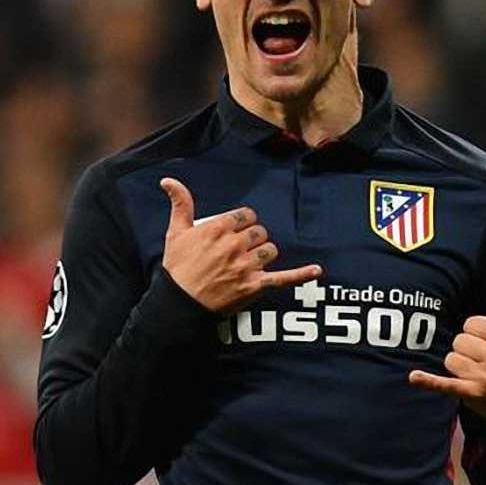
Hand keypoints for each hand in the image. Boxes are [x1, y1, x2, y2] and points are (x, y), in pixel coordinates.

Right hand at [160, 178, 321, 312]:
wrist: (179, 304)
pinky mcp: (254, 286)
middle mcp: (234, 245)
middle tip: (239, 249)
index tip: (237, 230)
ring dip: (264, 254)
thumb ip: (180, 203)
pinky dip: (301, 275)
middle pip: (259, 232)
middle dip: (253, 238)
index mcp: (218, 228)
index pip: (246, 215)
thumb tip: (168, 180)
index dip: (243, 222)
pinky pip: (283, 278)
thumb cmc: (177, 268)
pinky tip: (317, 270)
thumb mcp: (175, 232)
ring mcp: (246, 266)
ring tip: (251, 261)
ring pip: (270, 250)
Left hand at [408, 269, 485, 418]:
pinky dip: (429, 381)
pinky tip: (414, 377)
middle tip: (485, 359)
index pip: (471, 323)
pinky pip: (445, 384)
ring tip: (478, 372)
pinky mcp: (472, 394)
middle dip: (468, 348)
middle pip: (459, 340)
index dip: (478, 331)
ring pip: (450, 359)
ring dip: (459, 365)